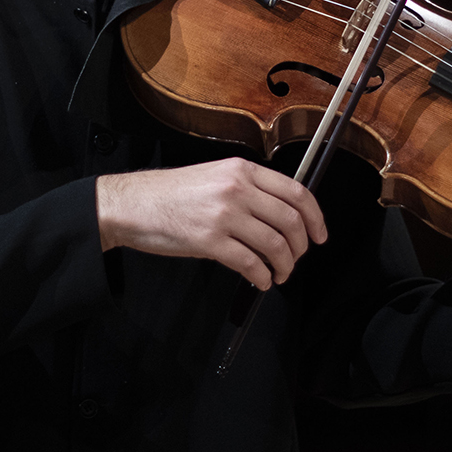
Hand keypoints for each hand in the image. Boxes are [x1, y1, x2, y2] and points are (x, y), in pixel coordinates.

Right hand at [96, 158, 327, 289]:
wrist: (131, 204)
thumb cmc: (170, 194)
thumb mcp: (215, 176)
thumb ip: (248, 189)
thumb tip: (280, 215)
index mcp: (242, 170)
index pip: (296, 192)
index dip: (316, 217)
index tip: (320, 235)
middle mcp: (237, 188)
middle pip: (290, 221)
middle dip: (301, 247)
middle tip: (296, 259)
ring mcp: (223, 214)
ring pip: (275, 245)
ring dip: (284, 266)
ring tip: (278, 275)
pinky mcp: (209, 241)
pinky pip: (250, 263)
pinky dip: (261, 277)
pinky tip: (260, 280)